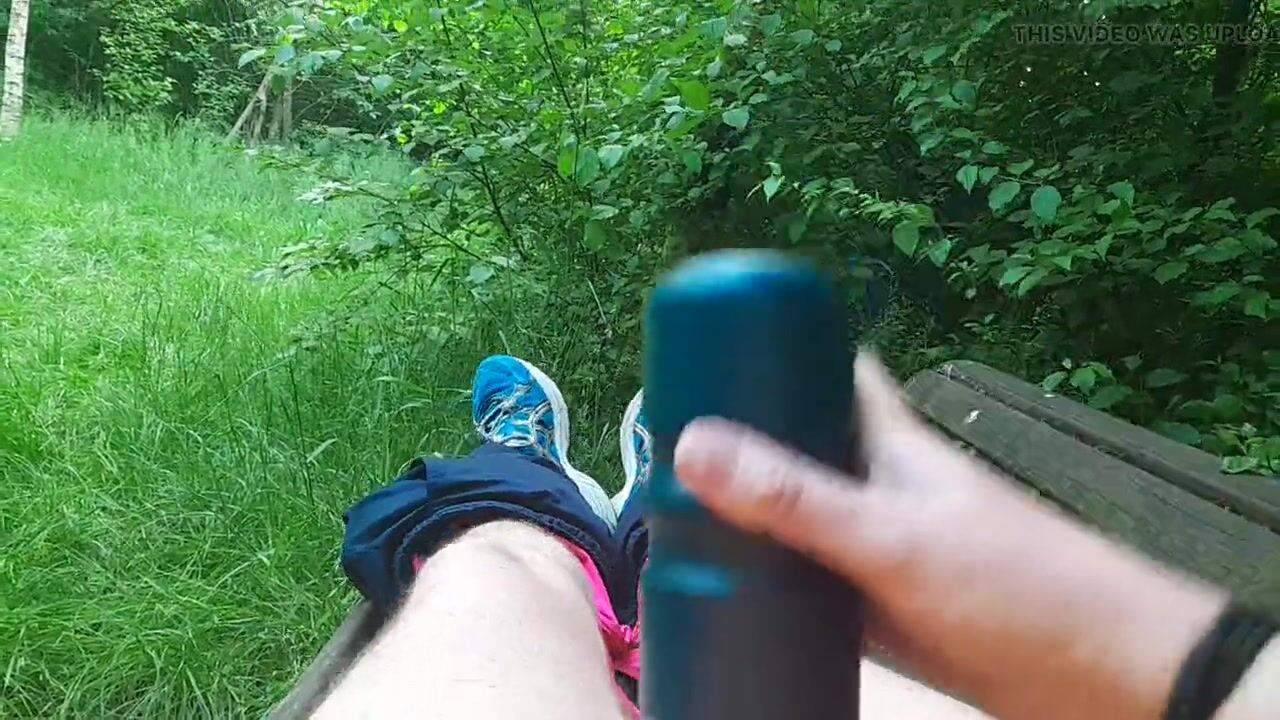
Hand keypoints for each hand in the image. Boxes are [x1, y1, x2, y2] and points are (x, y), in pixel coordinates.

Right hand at [674, 352, 1226, 719]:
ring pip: (796, 517)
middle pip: (798, 446)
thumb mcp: (894, 537)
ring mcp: (876, 550)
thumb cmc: (1011, 585)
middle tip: (658, 442)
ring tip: (666, 516)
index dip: (778, 345)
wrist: (1098, 675)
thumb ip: (797, 500)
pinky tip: (717, 589)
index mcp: (890, 442)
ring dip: (744, 515)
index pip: (834, 368)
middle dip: (737, 440)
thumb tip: (692, 444)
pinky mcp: (876, 608)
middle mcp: (877, 486)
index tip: (708, 340)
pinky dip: (765, 582)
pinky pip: (806, 583)